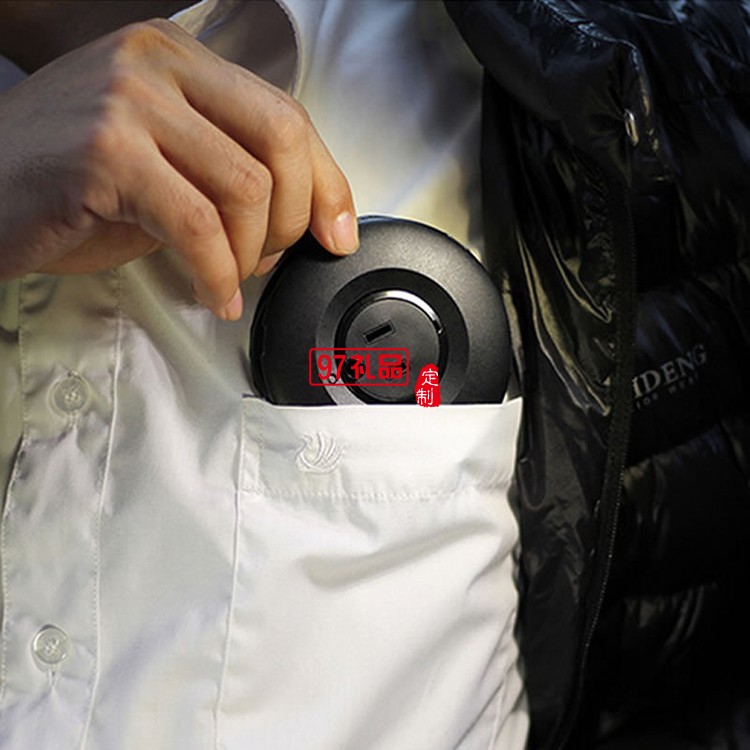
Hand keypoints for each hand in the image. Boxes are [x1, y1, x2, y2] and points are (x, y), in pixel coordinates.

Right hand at [0, 19, 357, 319]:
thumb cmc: (72, 187)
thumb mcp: (167, 165)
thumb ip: (230, 171)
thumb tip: (303, 217)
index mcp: (180, 60)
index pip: (286, 115)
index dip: (325, 183)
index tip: (336, 232)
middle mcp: (157, 64)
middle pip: (281, 139)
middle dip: (292, 218)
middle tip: (269, 258)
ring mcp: (129, 100)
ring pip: (246, 187)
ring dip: (251, 253)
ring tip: (228, 277)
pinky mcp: (106, 152)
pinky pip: (199, 225)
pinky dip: (218, 272)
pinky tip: (212, 292)